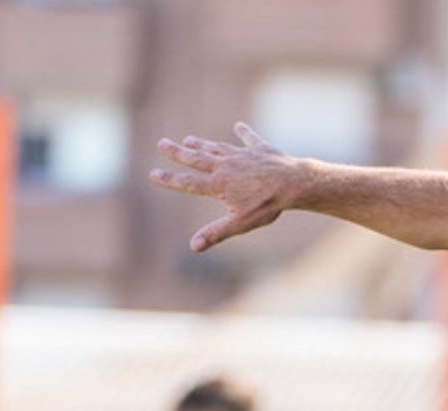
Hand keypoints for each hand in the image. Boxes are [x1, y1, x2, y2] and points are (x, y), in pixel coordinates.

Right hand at [151, 122, 303, 251]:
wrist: (293, 183)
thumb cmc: (267, 205)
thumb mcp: (240, 223)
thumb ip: (216, 233)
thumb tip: (193, 246)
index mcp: (218, 184)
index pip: (188, 182)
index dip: (169, 179)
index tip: (153, 173)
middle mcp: (225, 166)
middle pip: (196, 158)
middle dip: (177, 152)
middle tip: (162, 143)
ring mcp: (242, 155)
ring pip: (217, 148)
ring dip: (202, 144)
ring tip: (189, 139)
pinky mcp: (259, 149)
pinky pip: (249, 139)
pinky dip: (243, 133)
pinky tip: (238, 126)